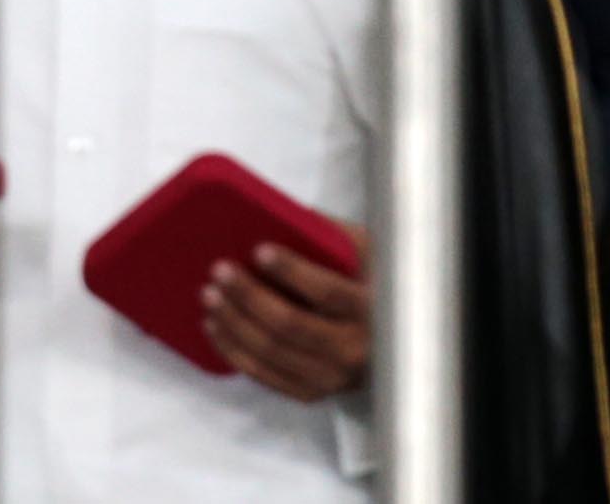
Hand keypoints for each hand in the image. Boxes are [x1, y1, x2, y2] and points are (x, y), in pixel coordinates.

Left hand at [203, 220, 372, 402]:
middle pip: (289, 325)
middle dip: (248, 296)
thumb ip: (336, 236)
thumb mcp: (373, 255)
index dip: (291, 271)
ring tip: (210, 295)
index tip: (260, 251)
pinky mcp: (310, 392)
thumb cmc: (379, 288)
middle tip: (221, 271)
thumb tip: (286, 216)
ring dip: (233, 322)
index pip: (327, 292)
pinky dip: (232, 349)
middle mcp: (354, 349)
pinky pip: (262, 374)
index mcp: (373, 310)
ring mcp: (331, 377)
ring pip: (269, 352)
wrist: (399, 344)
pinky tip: (215, 325)